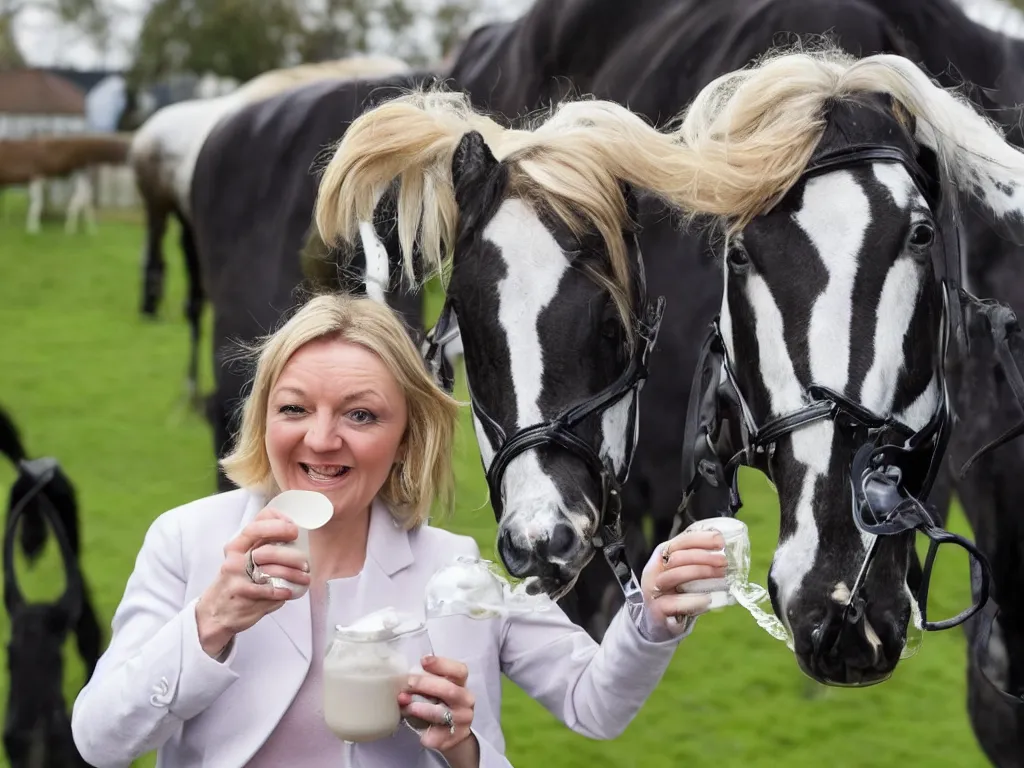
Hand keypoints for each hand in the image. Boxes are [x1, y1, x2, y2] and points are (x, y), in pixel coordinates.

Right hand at [195, 507, 310, 657]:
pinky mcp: (241, 594)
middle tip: (304, 557)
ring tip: (305, 578)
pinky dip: (282, 592)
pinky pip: (267, 591)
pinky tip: (289, 592)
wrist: (215, 613)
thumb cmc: (235, 582)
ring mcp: (237, 576)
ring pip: (271, 569)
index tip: (293, 527)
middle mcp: (235, 558)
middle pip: (265, 546)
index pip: (256, 525)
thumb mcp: (242, 560)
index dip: (277, 522)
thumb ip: (261, 548)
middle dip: (290, 552)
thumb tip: (294, 539)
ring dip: (293, 573)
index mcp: (237, 546)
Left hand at [398, 655, 478, 764]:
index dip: (442, 664)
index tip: (423, 660)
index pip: (459, 670)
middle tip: (409, 683)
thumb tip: (402, 681)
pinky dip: (428, 734)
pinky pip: (439, 736)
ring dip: (423, 709)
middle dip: (427, 685)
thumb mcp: (437, 690)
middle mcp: (465, 700)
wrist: (453, 733)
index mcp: (461, 684)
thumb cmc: (440, 704)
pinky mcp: (456, 737)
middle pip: (450, 690)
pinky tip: (421, 734)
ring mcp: (463, 720)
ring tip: (408, 707)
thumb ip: (425, 683)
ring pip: (443, 713)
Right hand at [640, 529, 727, 636]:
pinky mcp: (657, 610)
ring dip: (700, 573)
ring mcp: (653, 590)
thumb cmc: (678, 595)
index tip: (721, 542)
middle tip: (724, 561)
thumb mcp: (685, 574)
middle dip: (703, 557)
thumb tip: (726, 550)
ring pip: (674, 575)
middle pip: (677, 557)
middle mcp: (654, 571)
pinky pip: (675, 602)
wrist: (661, 624)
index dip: (700, 539)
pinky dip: (694, 600)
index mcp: (662, 557)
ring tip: (721, 576)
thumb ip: (698, 561)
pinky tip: (708, 599)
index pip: (679, 542)